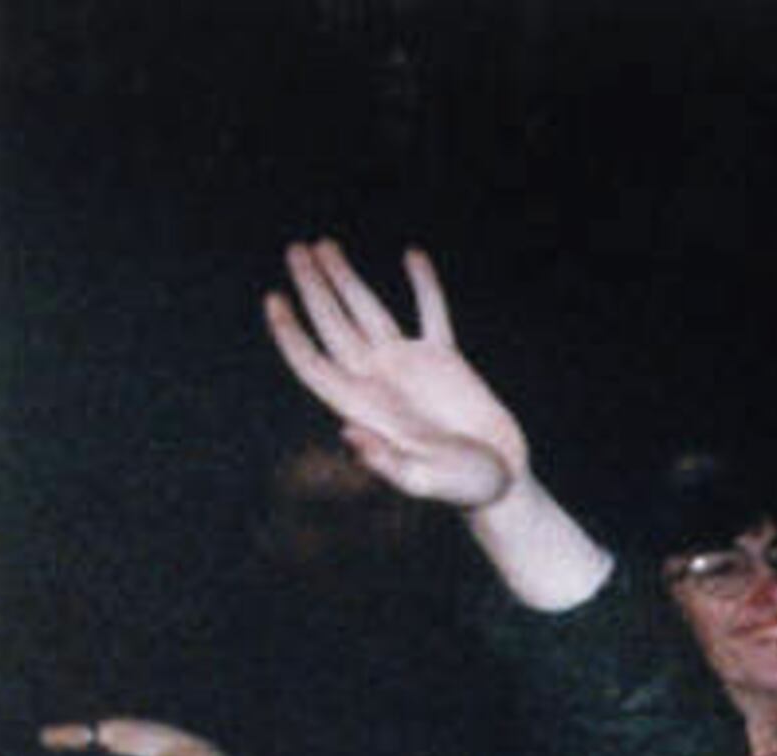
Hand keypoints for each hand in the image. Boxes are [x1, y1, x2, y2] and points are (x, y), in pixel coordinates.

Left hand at [263, 242, 526, 508]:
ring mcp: (409, 366)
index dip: (290, 333)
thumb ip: (388, 463)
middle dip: (313, 288)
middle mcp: (377, 380)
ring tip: (323, 245)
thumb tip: (348, 432)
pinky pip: (431, 314)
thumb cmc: (463, 488)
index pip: (314, 363)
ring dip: (345, 279)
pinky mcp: (445, 360)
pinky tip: (413, 255)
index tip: (275, 298)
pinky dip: (424, 286)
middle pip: (333, 325)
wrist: (501, 481)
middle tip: (296, 250)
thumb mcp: (424, 481)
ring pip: (368, 312)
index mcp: (364, 406)